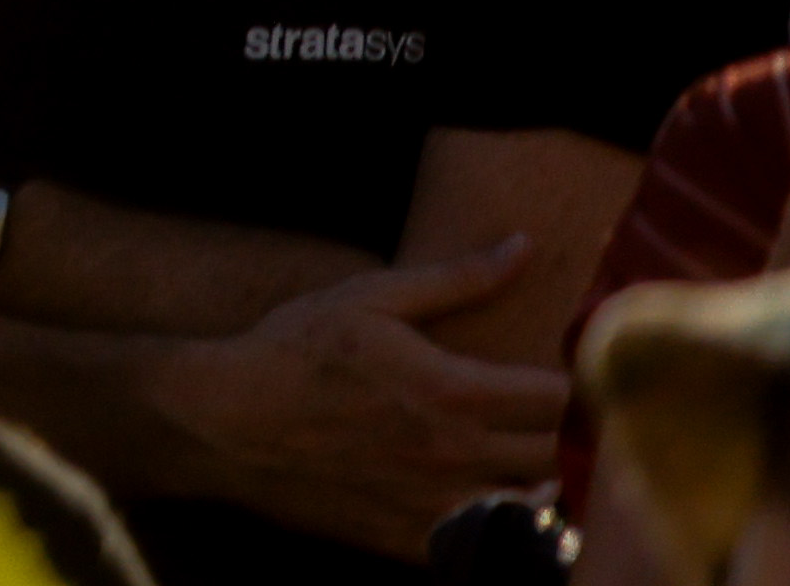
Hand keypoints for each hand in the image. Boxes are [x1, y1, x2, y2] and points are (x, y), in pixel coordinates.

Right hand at [159, 247, 563, 552]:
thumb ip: (457, 278)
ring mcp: (434, 502)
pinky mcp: (412, 535)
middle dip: (546, 426)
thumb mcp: (370, 296)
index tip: (536, 368)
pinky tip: (474, 491)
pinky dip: (496, 520)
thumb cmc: (297, 346)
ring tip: (506, 451)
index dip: (557, 377)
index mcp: (452, 391)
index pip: (558, 395)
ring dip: (529, 477)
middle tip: (522, 407)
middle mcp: (454, 454)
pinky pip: (487, 541)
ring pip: (531, 504)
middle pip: (550, 450)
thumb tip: (523, 247)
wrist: (230, 415)